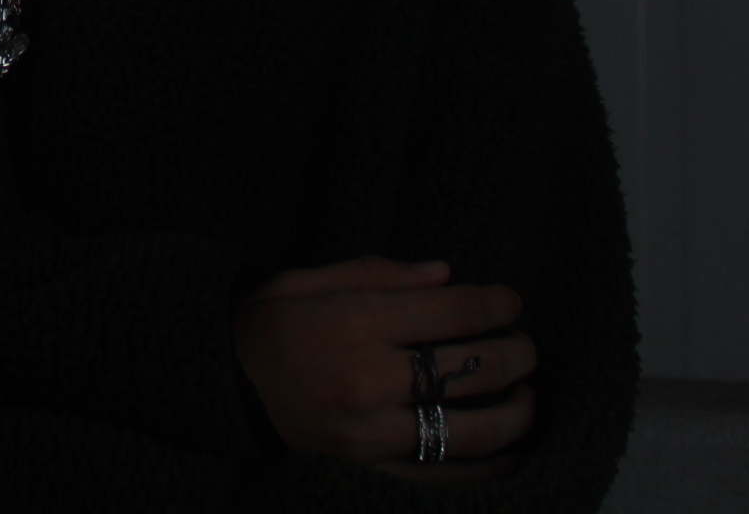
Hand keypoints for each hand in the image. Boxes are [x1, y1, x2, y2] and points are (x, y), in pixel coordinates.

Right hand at [235, 254, 535, 471]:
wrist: (220, 385)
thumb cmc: (265, 323)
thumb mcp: (309, 280)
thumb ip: (379, 274)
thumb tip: (445, 275)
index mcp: (357, 320)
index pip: (454, 311)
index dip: (496, 305)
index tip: (511, 303)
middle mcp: (369, 377)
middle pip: (471, 367)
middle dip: (515, 354)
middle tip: (527, 347)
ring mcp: (370, 430)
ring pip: (469, 428)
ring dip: (514, 413)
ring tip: (528, 397)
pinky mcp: (366, 465)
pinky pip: (440, 473)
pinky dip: (484, 468)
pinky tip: (507, 452)